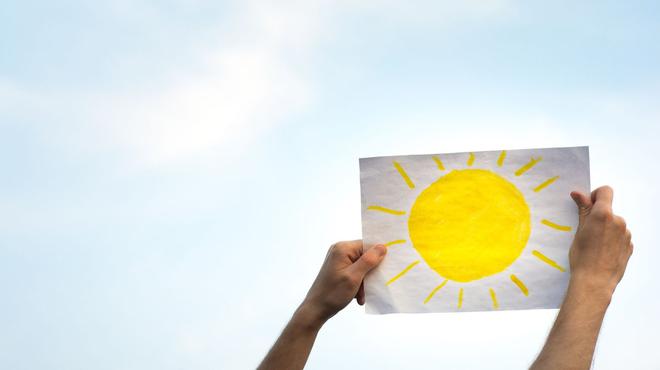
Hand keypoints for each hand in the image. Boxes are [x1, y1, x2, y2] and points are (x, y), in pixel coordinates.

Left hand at [298, 240, 386, 326]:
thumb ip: (369, 260)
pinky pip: (355, 272)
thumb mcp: (354, 277)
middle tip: (370, 287)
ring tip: (361, 295)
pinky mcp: (339, 269)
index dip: (378, 256)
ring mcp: (339, 260)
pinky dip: (358, 284)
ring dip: (364, 282)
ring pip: (361, 267)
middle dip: (369, 273)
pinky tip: (357, 296)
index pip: (367, 245)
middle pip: (365, 256)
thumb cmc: (333, 293)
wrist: (316, 309)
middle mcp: (340, 250)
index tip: (385, 269)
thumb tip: (382, 246)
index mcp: (343, 248)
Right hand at [568, 186, 632, 301]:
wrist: (595, 282)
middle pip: (608, 210)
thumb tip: (579, 194)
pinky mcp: (630, 246)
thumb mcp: (579, 231)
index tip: (587, 206)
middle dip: (598, 217)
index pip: (605, 191)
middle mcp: (618, 222)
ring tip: (594, 245)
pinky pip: (620, 237)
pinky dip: (612, 240)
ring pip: (614, 224)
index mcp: (604, 215)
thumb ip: (583, 210)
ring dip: (605, 229)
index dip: (595, 195)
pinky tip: (602, 252)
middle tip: (586, 232)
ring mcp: (626, 234)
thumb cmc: (583, 258)